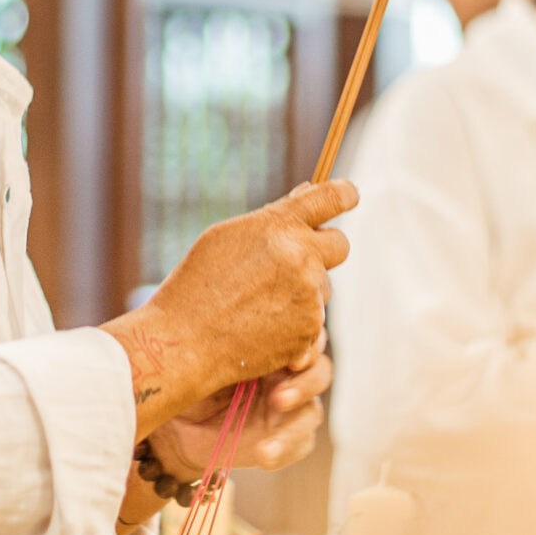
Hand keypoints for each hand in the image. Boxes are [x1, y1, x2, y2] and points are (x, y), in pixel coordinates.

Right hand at [103, 182, 355, 437]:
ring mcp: (309, 295)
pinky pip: (315, 319)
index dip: (345, 193)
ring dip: (303, 291)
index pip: (330, 197)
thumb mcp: (227, 237)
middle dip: (324, 250)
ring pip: (324, 286)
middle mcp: (301, 256)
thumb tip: (307, 193)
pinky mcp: (310, 329)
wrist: (185, 342)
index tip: (350, 195)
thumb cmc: (197, 284)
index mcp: (279, 225)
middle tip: (297, 262)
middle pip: (340, 244)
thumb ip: (272, 217)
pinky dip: (295, 323)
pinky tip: (262, 327)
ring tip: (259, 304)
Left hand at [149, 341, 333, 481]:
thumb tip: (236, 328)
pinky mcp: (287, 440)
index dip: (309, 346)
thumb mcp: (203, 358)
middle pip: (320, 372)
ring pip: (312, 412)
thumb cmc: (188, 380)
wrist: (176, 426)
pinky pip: (300, 445)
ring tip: (266, 439)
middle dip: (305, 384)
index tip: (292, 359)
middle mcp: (287, 375)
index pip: (307, 338)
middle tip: (278, 398)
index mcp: (274, 347)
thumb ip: (227, 346)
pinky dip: (284, 451)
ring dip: (293, 426)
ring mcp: (290, 409)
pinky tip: (263, 456)